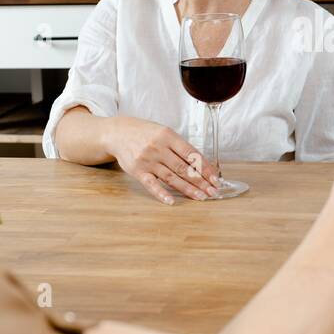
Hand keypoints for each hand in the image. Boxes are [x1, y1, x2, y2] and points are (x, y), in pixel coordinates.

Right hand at [103, 117, 222, 204]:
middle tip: (213, 192)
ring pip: (171, 177)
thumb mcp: (164, 132)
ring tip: (201, 197)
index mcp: (168, 136)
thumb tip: (202, 164)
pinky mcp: (137, 171)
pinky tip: (171, 201)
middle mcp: (159, 148)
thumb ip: (180, 147)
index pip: (191, 154)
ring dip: (188, 189)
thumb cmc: (146, 133)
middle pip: (183, 168)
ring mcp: (147, 160)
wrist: (118, 133)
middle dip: (200, 181)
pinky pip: (151, 184)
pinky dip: (161, 193)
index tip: (215, 179)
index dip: (205, 167)